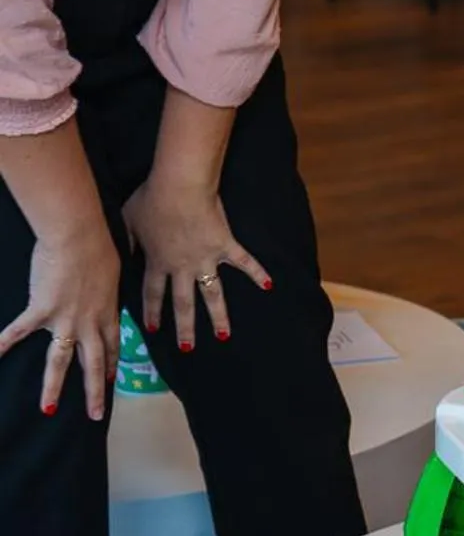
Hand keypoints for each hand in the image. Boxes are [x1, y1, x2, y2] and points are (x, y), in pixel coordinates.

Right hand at [0, 223, 120, 418]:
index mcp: (107, 312)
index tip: (111, 380)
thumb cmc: (98, 246)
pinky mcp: (41, 310)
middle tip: (96, 415)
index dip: (110, 364)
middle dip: (95, 391)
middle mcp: (89, 323)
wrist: (78, 236)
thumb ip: (107, 288)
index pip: (111, 346)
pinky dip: (4, 344)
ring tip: (48, 409)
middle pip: (92, 364)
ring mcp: (64, 319)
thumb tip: (105, 286)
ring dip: (53, 387)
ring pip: (59, 361)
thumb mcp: (113, 272)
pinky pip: (19, 331)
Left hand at [123, 175, 270, 349]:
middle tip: (187, 348)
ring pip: (213, 294)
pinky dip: (258, 273)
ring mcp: (206, 258)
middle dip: (184, 328)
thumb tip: (121, 253)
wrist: (179, 186)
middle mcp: (182, 267)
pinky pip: (244, 262)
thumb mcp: (128, 219)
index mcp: (158, 262)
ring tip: (223, 336)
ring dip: (218, 316)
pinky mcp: (225, 245)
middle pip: (183, 303)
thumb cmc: (151, 199)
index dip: (152, 312)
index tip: (152, 330)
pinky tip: (268, 286)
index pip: (153, 294)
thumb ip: (127, 240)